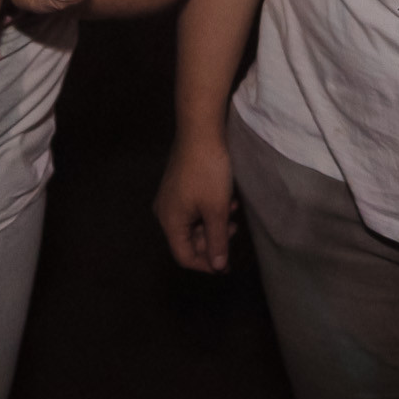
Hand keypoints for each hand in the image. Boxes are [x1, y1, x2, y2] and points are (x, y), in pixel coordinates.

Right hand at [155, 129, 236, 272]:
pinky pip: (192, 208)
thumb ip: (217, 241)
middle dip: (213, 240)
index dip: (207, 265)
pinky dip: (209, 210)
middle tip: (234, 231)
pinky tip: (226, 200)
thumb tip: (217, 266)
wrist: (200, 132)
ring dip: (213, 223)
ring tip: (232, 212)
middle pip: (188, 240)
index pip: (184, 256)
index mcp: (170, 222)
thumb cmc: (208, 172)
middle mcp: (164, 212)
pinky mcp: (177, 185)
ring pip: (192, 223)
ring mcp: (169, 197)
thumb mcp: (217, 210)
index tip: (228, 265)